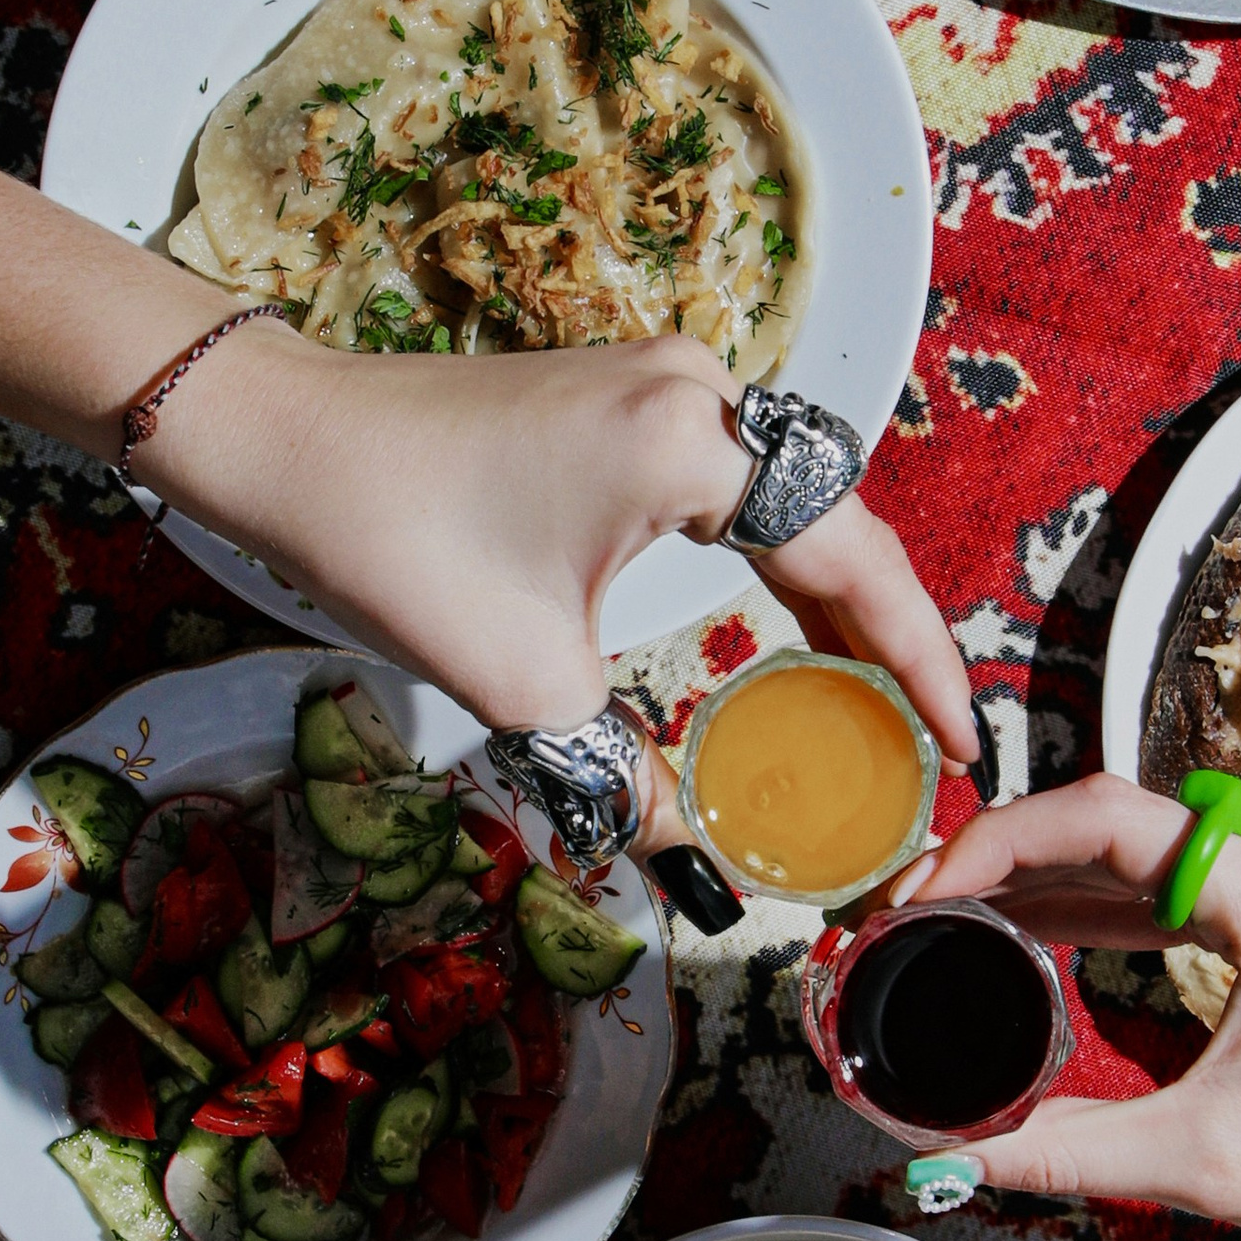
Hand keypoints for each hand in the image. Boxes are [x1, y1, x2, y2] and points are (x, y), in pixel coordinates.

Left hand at [145, 328, 978, 826]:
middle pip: (838, 524)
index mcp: (693, 444)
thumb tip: (688, 857)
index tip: (961, 741)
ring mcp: (659, 383)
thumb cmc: (392, 539)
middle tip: (930, 737)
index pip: (854, 561)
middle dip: (890, 637)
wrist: (279, 441)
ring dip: (834, 599)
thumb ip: (630, 771)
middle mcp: (696, 389)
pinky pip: (737, 486)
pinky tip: (788, 632)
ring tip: (877, 699)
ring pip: (791, 502)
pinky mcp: (621, 399)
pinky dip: (775, 562)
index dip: (919, 661)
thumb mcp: (525, 683)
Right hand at [897, 776, 1240, 1240]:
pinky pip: (1176, 881)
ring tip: (952, 922)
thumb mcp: (1206, 1164)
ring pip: (1141, 845)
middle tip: (916, 914)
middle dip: (1004, 859)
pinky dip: (1098, 902)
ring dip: (1046, 878)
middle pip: (1115, 818)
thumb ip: (1064, 1151)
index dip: (998, 842)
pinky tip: (1031, 931)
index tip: (926, 891)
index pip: (1108, 818)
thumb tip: (950, 1155)